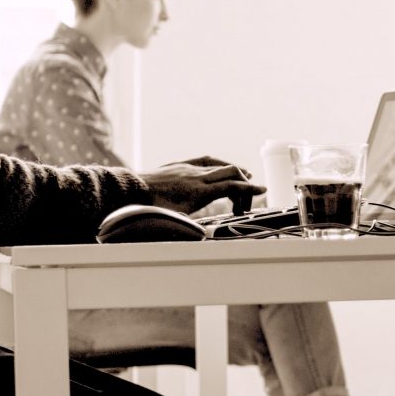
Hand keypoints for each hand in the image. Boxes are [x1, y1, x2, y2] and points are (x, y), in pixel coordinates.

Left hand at [141, 162, 263, 214]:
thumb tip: (207, 236)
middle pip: (230, 172)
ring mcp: (189, 168)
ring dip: (234, 170)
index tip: (262, 190)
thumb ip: (196, 224)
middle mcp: (198, 176)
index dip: (249, 189)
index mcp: (200, 191)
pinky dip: (218, 163)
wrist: (132, 190)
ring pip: (219, 164)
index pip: (231, 186)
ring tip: (243, 176)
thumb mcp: (177, 220)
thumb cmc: (152, 208)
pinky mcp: (181, 164)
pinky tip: (220, 165)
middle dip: (244, 182)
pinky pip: (205, 159)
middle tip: (247, 195)